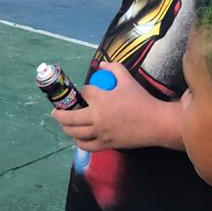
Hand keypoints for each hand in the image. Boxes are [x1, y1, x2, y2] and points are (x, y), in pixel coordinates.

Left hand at [51, 64, 173, 150]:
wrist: (155, 123)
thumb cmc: (142, 100)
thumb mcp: (128, 79)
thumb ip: (114, 69)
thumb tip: (101, 64)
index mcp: (102, 99)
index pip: (84, 93)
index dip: (82, 91)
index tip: (85, 91)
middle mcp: (97, 117)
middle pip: (70, 117)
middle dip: (59, 114)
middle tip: (56, 112)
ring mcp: (100, 132)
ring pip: (75, 132)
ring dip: (66, 128)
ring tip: (64, 124)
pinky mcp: (106, 144)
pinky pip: (86, 145)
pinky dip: (79, 142)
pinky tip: (78, 138)